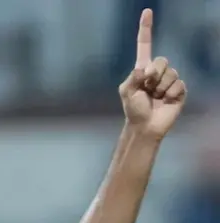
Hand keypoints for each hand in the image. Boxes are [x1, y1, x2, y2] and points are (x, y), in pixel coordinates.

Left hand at [119, 9, 186, 138]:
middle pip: (162, 60)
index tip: (146, 11)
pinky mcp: (179, 90)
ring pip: (171, 73)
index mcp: (142, 69)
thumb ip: (133, 78)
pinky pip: (178, 85)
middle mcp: (157, 72)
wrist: (145, 126)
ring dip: (161, 88)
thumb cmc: (133, 109)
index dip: (146, 29)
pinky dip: (170, 94)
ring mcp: (169, 80)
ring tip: (156, 98)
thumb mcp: (127, 92)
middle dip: (154, 75)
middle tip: (148, 90)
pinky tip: (165, 101)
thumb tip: (145, 69)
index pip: (145, 45)